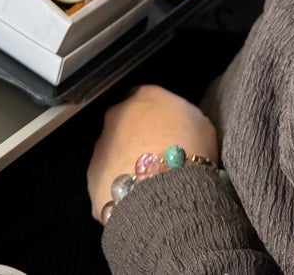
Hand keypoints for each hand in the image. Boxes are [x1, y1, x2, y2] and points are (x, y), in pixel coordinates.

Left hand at [87, 85, 218, 220]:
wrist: (165, 188)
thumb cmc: (189, 149)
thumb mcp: (200, 123)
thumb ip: (182, 118)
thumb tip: (180, 126)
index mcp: (145, 96)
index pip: (145, 97)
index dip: (154, 115)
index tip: (165, 131)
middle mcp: (118, 115)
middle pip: (124, 123)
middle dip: (136, 138)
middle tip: (157, 158)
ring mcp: (102, 145)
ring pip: (112, 151)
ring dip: (125, 162)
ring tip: (148, 183)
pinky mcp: (94, 176)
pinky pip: (106, 180)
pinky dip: (118, 187)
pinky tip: (135, 199)